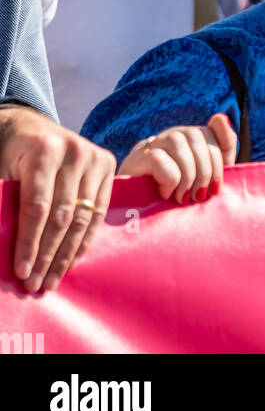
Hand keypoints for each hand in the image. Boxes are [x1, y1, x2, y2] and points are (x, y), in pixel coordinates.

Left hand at [0, 105, 114, 293]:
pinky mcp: (107, 164)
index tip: (22, 272)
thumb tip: (3, 243)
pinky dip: (84, 240)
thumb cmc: (10, 154)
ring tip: (52, 280)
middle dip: (47, 255)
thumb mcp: (1, 172)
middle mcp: (74, 151)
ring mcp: (94, 156)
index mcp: (44, 149)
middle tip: (36, 284)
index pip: (37, 207)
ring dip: (66, 254)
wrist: (31, 126)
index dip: (29, 243)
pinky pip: (98, 211)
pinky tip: (71, 261)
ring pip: (83, 217)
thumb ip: (5, 202)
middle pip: (62, 216)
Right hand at [119, 112, 236, 202]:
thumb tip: (221, 116)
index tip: (215, 189)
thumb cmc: (181, 200)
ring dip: (188, 175)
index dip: (218, 161)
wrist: (145, 225)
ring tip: (183, 197)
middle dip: (205, 170)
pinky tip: (166, 194)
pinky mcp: (134, 160)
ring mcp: (149, 145)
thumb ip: (223, 147)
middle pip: (195, 135)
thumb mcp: (208, 177)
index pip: (209, 132)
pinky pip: (158, 159)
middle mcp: (169, 136)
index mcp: (188, 139)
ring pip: (177, 142)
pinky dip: (169, 180)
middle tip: (200, 196)